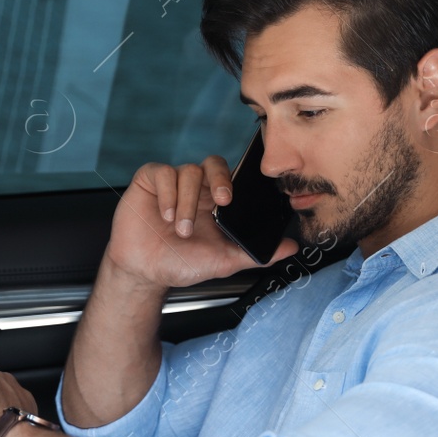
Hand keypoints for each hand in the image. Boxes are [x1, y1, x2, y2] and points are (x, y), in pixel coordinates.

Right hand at [105, 156, 296, 290]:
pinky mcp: (150, 182)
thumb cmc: (182, 264)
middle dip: (220, 179)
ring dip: (188, 202)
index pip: (231, 176)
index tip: (233, 201)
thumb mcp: (224, 261)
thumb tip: (292, 247)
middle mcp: (196, 189)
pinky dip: (167, 193)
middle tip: (222, 202)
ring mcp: (173, 184)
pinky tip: (165, 214)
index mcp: (215, 202)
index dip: (234, 181)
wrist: (145, 273)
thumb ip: (256, 253)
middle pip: (213, 163)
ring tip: (181, 229)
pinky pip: (162, 172)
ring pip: (188, 172)